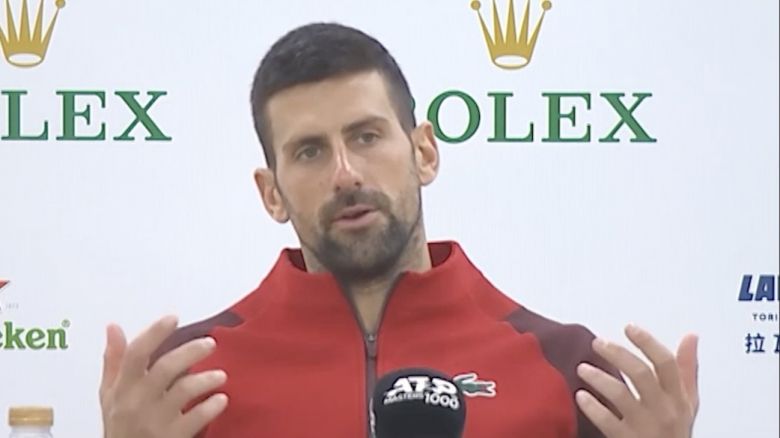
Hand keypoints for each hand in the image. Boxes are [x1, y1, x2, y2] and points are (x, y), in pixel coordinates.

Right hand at [99, 315, 228, 437]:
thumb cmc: (120, 428)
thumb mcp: (110, 396)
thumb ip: (114, 362)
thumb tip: (113, 328)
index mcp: (122, 388)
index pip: (135, 354)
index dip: (154, 333)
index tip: (173, 318)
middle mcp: (136, 402)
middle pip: (165, 368)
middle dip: (191, 351)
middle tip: (210, 343)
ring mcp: (154, 421)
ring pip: (184, 390)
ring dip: (206, 379)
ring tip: (221, 376)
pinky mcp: (172, 437)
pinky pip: (197, 417)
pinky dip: (212, 406)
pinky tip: (221, 400)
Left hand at [575, 324, 698, 437]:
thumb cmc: (674, 432)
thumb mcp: (687, 402)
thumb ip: (686, 370)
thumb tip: (691, 337)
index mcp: (679, 398)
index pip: (666, 364)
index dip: (647, 342)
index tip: (629, 328)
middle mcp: (665, 411)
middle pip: (641, 374)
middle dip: (617, 354)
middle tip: (597, 343)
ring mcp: (646, 427)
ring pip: (621, 395)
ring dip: (598, 378)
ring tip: (581, 368)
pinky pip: (607, 421)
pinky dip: (592, 407)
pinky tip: (580, 396)